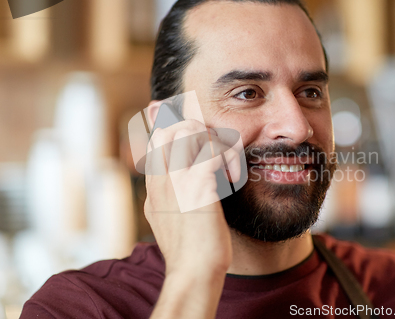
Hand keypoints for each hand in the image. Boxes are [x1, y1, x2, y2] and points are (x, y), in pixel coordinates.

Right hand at [144, 119, 240, 275]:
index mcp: (154, 186)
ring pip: (189, 131)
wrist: (193, 273)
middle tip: (215, 152)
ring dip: (215, 142)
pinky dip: (228, 157)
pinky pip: (212, 151)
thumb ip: (170, 194)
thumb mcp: (169, 218)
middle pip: (168, 129)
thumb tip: (180, 177)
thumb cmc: (189, 249)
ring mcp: (177, 181)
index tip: (203, 148)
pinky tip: (234, 177)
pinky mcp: (197, 186)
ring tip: (226, 167)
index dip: (181, 134)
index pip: (157, 140)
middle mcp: (161, 179)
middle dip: (196, 130)